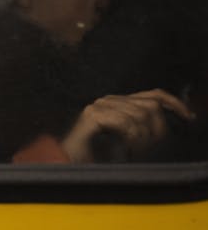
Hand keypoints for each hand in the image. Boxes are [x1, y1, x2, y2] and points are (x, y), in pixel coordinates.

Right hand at [62, 89, 194, 162]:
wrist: (72, 167)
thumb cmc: (101, 158)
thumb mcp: (133, 140)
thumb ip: (147, 127)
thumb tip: (174, 117)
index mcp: (120, 103)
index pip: (154, 94)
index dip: (174, 103)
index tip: (189, 118)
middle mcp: (109, 100)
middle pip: (150, 106)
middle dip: (155, 131)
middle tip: (145, 150)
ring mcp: (99, 106)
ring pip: (139, 115)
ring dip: (142, 140)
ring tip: (132, 153)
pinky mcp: (92, 115)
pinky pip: (125, 123)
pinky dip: (130, 139)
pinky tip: (125, 149)